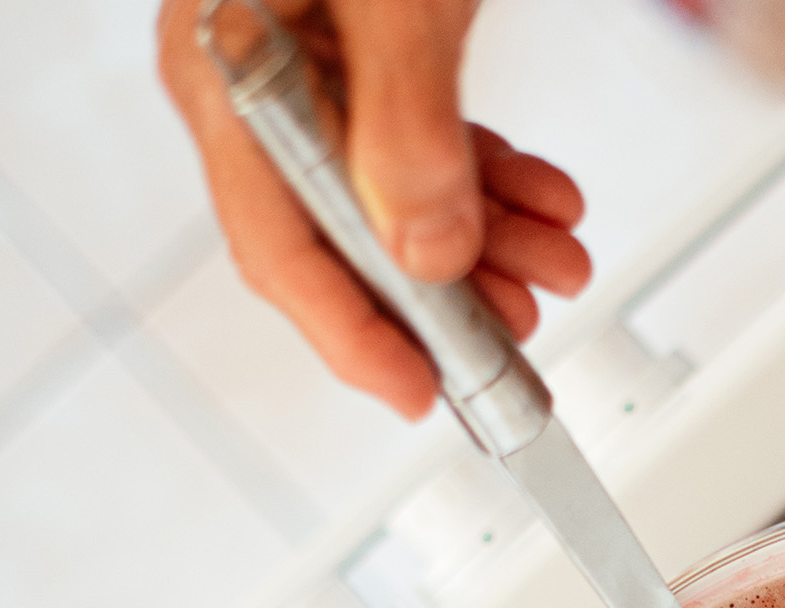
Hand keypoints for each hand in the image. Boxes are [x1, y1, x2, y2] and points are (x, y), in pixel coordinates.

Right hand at [158, 0, 592, 419]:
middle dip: (450, 294)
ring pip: (401, 201)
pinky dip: (493, 182)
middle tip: (520, 323)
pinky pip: (429, 146)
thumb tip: (430, 252)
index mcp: (228, 76)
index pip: (281, 250)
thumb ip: (406, 126)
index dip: (355, 338)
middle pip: (348, 241)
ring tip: (556, 259)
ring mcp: (315, 71)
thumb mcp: (392, 4)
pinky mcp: (371, 56)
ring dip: (491, 242)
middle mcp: (261, 86)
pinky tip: (544, 202)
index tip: (420, 391)